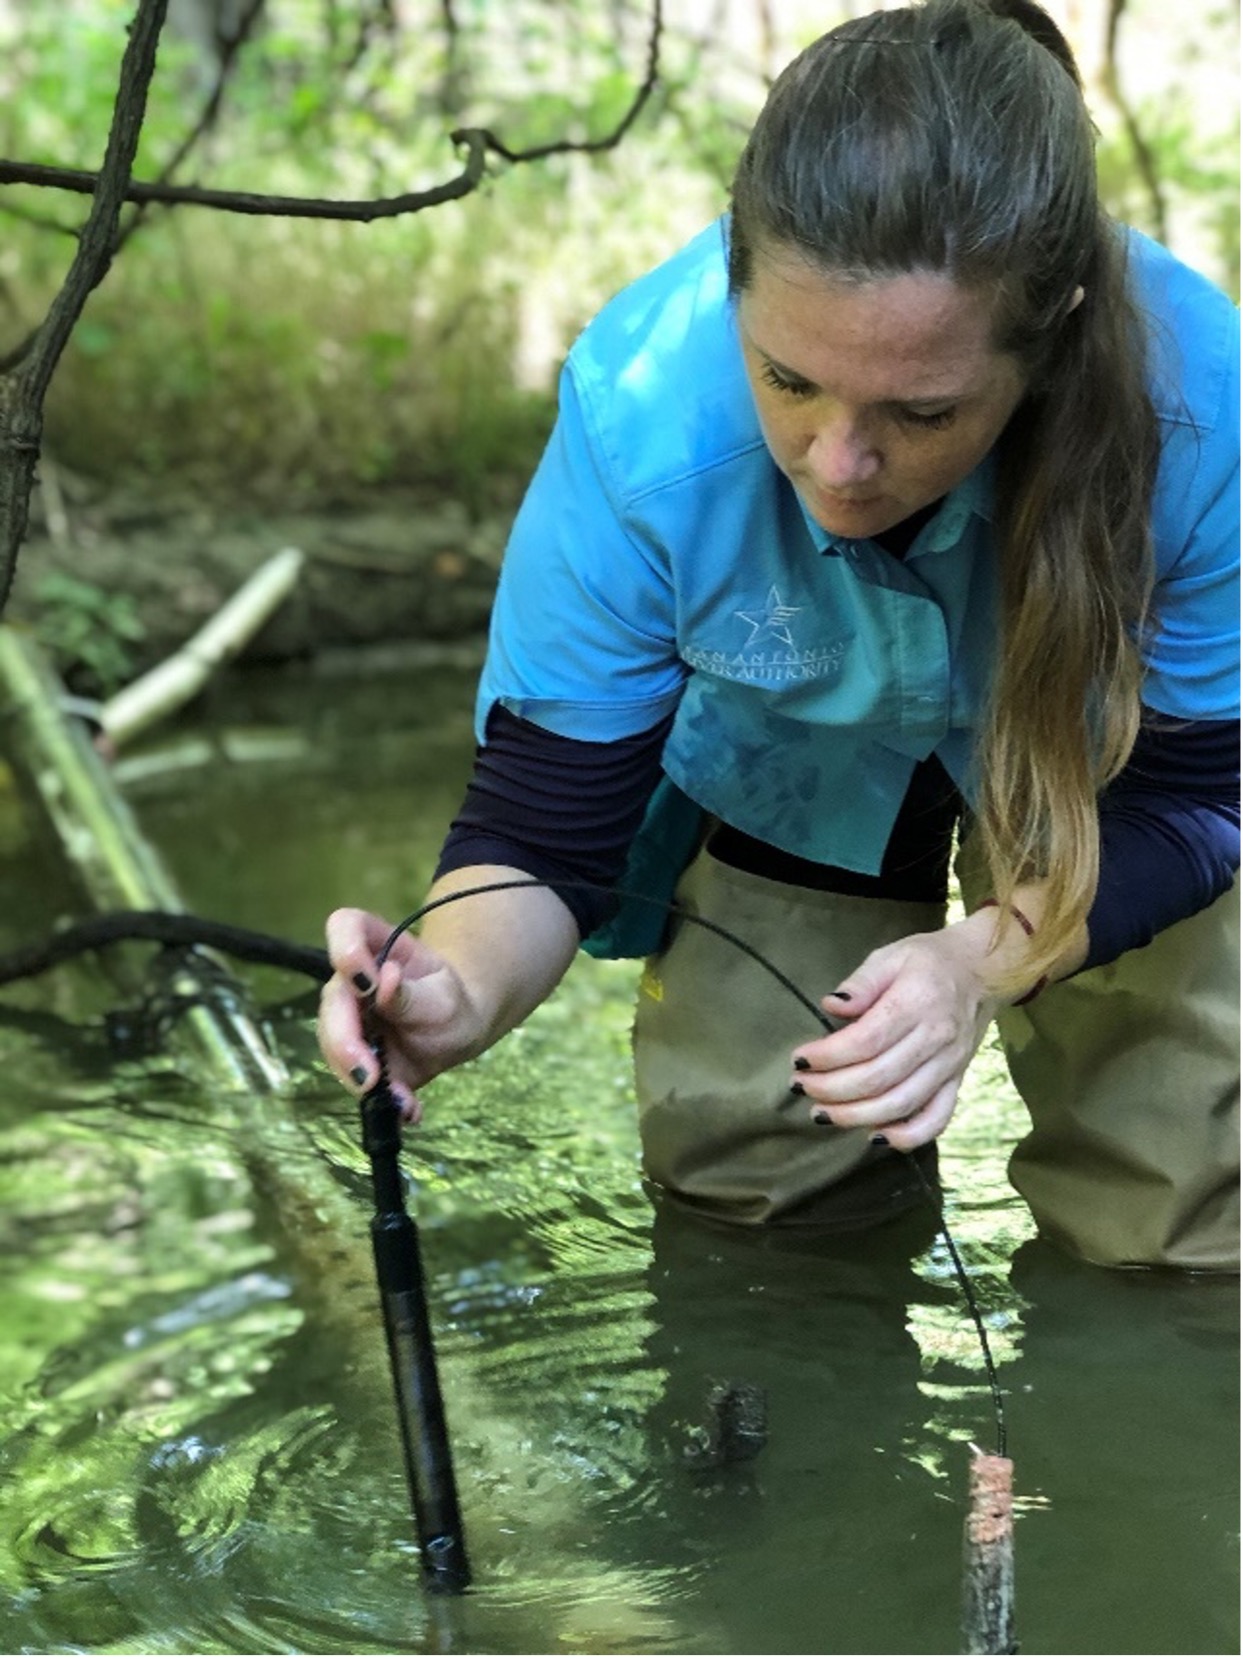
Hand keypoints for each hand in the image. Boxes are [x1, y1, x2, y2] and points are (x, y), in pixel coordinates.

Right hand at [317, 907, 482, 1118]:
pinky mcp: (356, 1057)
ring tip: (396, 1098)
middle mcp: (352, 982)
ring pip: (334, 1045)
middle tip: (368, 1073)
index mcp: (374, 948)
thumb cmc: (449, 1001)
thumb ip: (410, 993)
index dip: (344, 949)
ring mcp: (348, 1020)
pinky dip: (382, 1099)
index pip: (343, 927)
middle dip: (344, 1040)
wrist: (457, 1031)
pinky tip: (408, 1109)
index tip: (363, 981)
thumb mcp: (443, 996)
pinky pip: (357, 1078)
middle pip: (331, 1001)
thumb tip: (384, 980)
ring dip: (357, 1075)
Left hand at [789, 915, 1004, 1149]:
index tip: (799, 1060)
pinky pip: (937, 1118)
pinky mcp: (957, 1081)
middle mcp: (936, 1038)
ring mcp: (950, 1065)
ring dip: (857, 1116)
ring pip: (901, 1103)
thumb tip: (830, 1005)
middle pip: (879, 1077)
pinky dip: (908, 1136)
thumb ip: (861, 982)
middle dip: (833, 1089)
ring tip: (822, 1113)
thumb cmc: (928, 961)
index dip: (828, 1056)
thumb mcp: (891, 956)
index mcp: (917, 1002)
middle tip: (801, 1086)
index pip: (867, 1040)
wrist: (982, 970)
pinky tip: (875, 1137)